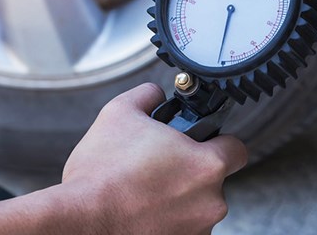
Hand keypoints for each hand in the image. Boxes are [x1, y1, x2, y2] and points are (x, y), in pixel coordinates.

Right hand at [62, 83, 247, 233]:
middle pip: (213, 179)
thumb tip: (153, 94)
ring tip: (144, 190)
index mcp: (205, 165)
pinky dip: (166, 220)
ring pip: (197, 206)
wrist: (80, 222)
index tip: (201, 142)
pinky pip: (182, 227)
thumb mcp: (119, 113)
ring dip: (178, 197)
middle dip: (190, 170)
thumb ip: (147, 95)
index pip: (236, 149)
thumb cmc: (101, 174)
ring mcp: (197, 230)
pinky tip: (141, 210)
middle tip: (160, 164)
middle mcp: (210, 202)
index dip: (218, 141)